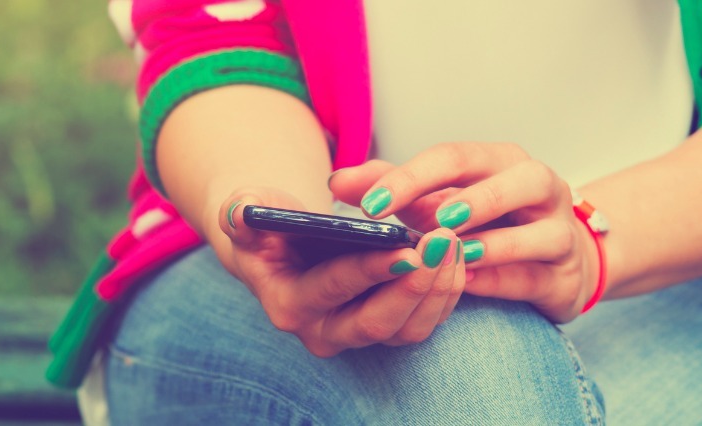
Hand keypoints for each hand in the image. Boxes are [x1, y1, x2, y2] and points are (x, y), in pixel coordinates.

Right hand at [213, 187, 465, 355]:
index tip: (406, 248)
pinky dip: (446, 290)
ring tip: (455, 242)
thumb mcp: (247, 212)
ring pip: (409, 328)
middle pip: (379, 323)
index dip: (370, 271)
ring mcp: (358, 334)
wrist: (279, 243)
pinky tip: (458, 253)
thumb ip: (243, 214)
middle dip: (415, 285)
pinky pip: (424, 320)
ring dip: (438, 288)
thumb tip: (245, 211)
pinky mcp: (387, 327)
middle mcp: (324, 331)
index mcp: (289, 305)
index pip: (334, 290)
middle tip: (442, 244)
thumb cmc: (266, 224)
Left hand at [329, 143, 599, 322]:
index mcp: (500, 161)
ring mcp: (559, 231)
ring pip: (538, 231)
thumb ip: (391, 188)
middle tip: (429, 221)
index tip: (369, 205)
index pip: (455, 158)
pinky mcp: (564, 276)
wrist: (555, 260)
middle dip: (470, 201)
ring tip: (456, 253)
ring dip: (494, 243)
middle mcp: (538, 188)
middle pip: (512, 181)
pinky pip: (535, 276)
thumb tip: (337, 181)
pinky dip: (503, 278)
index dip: (412, 178)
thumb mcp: (437, 201)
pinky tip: (471, 281)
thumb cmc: (485, 223)